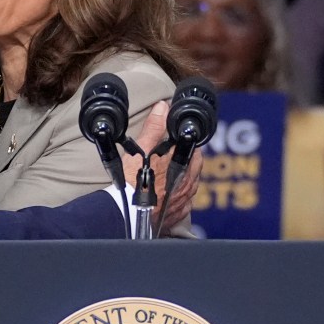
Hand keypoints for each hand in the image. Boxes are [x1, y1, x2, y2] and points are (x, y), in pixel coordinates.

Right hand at [122, 101, 202, 234]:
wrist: (128, 212)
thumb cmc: (135, 180)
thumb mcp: (142, 148)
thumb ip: (154, 127)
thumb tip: (163, 107)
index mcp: (184, 165)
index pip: (195, 150)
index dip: (187, 143)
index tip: (180, 139)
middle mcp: (188, 184)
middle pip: (195, 168)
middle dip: (187, 161)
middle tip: (172, 157)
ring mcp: (184, 201)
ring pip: (189, 186)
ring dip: (183, 180)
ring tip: (168, 176)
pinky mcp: (176, 215)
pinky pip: (182, 205)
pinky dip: (177, 198)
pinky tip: (167, 196)